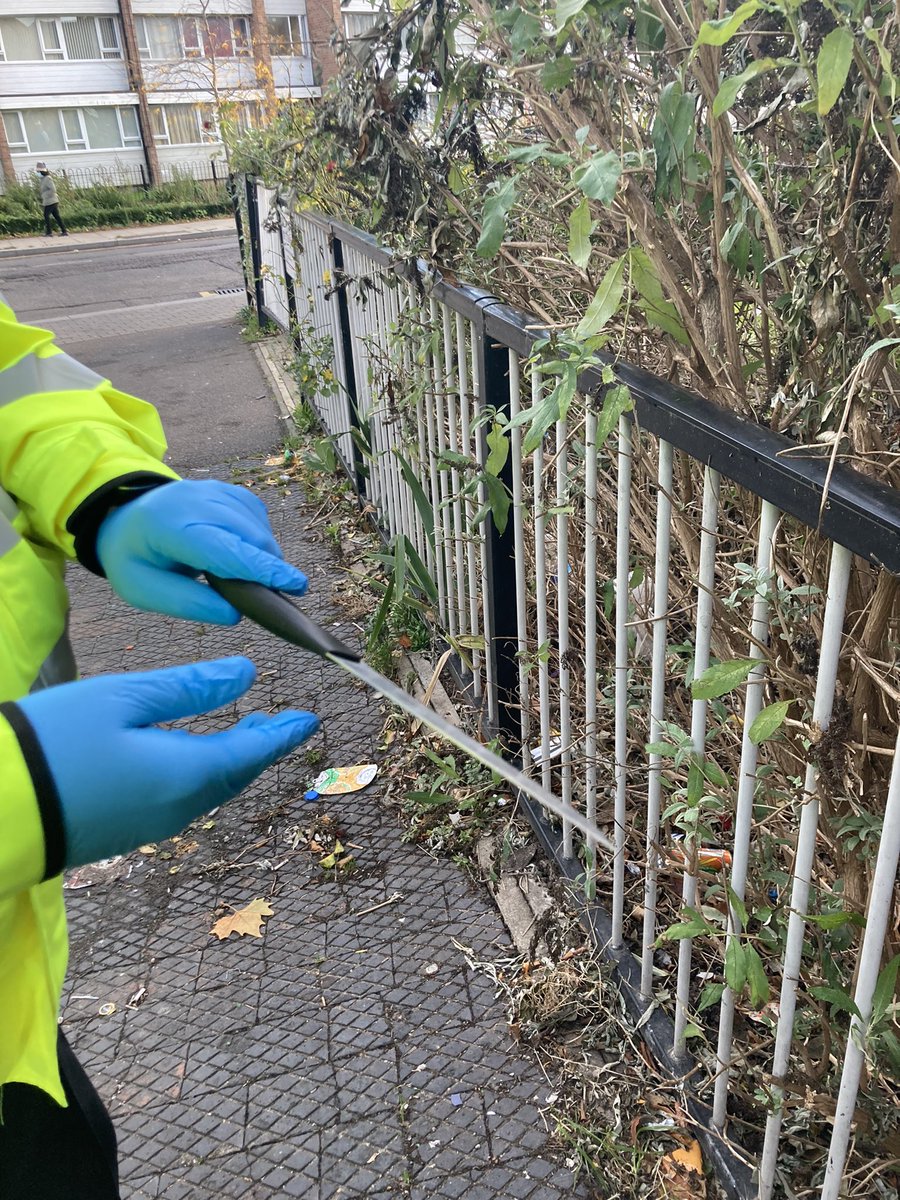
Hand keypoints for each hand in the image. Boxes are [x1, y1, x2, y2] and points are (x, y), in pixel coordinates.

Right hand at [14, 657, 317, 868]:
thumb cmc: (55, 745)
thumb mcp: (124, 700)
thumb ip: (189, 688)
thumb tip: (247, 676)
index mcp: (186, 775)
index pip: (252, 753)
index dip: (283, 734)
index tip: (311, 719)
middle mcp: (178, 809)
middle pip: (234, 775)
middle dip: (261, 748)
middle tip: (283, 724)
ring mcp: (150, 826)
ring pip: (209, 790)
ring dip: (233, 761)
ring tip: (247, 734)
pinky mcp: (124, 831)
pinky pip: (182, 801)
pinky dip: (202, 775)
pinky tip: (195, 759)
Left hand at [96, 479, 307, 623]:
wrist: (124, 516)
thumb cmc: (134, 556)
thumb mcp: (142, 590)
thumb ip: (186, 603)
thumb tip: (234, 614)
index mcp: (168, 527)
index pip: (224, 548)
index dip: (261, 568)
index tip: (296, 586)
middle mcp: (194, 501)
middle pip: (249, 535)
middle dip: (269, 567)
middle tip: (274, 597)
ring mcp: (212, 491)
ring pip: (258, 525)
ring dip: (264, 555)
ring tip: (250, 577)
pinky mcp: (226, 491)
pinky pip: (256, 515)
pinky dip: (259, 538)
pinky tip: (245, 552)